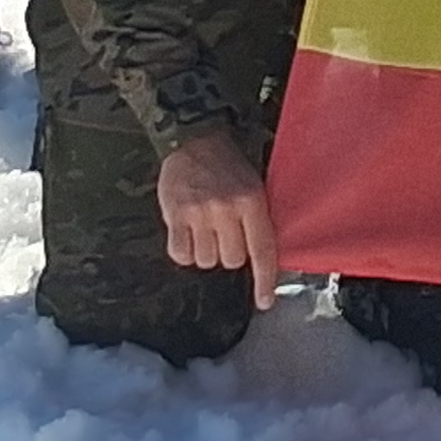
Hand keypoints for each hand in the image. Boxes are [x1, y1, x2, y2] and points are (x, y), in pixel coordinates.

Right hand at [158, 128, 282, 299]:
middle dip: (229, 252)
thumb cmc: (229, 166)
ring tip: (205, 226)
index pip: (262, 250)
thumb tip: (266, 260)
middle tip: (224, 231)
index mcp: (253, 201)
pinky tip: (187, 231)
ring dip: (205, 251)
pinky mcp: (175, 215)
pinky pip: (180, 254)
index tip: (264, 302)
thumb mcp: (254, 185)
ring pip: (205, 260)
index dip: (265, 280)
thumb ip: (258, 219)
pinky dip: (184, 250)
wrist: (194, 138)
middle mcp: (227, 209)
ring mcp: (199, 213)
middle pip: (232, 260)